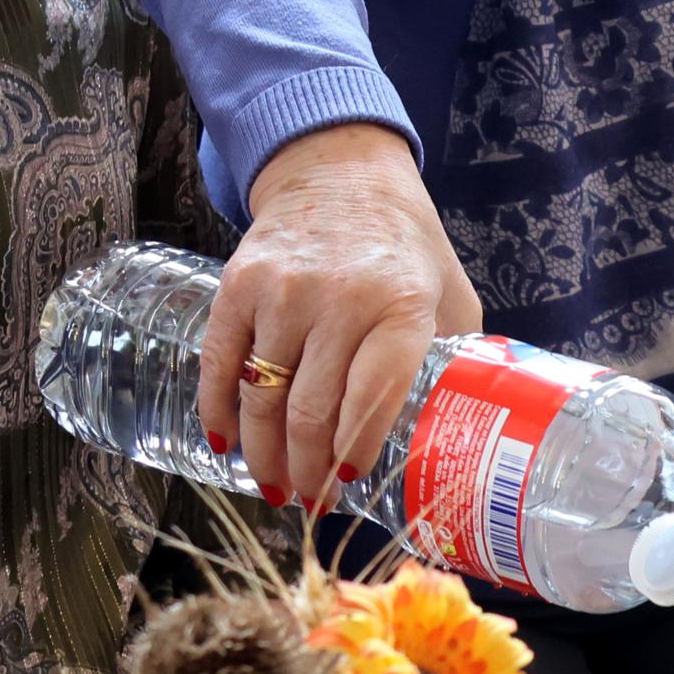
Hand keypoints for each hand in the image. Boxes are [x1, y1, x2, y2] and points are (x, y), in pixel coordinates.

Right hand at [200, 123, 479, 507]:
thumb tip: (456, 433)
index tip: (346, 484)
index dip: (352, 453)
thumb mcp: (450, 293)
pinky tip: (224, 443)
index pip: (371, 399)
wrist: (341, 172)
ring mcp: (284, 291)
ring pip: (262, 397)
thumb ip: (455, 357)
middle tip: (307, 501)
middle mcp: (341, 299)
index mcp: (402, 306)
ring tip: (272, 486)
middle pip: (310, 412)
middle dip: (305, 471)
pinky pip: (219, 361)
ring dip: (262, 454)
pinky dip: (217, 410)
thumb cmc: (404, 245)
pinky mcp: (239, 283)